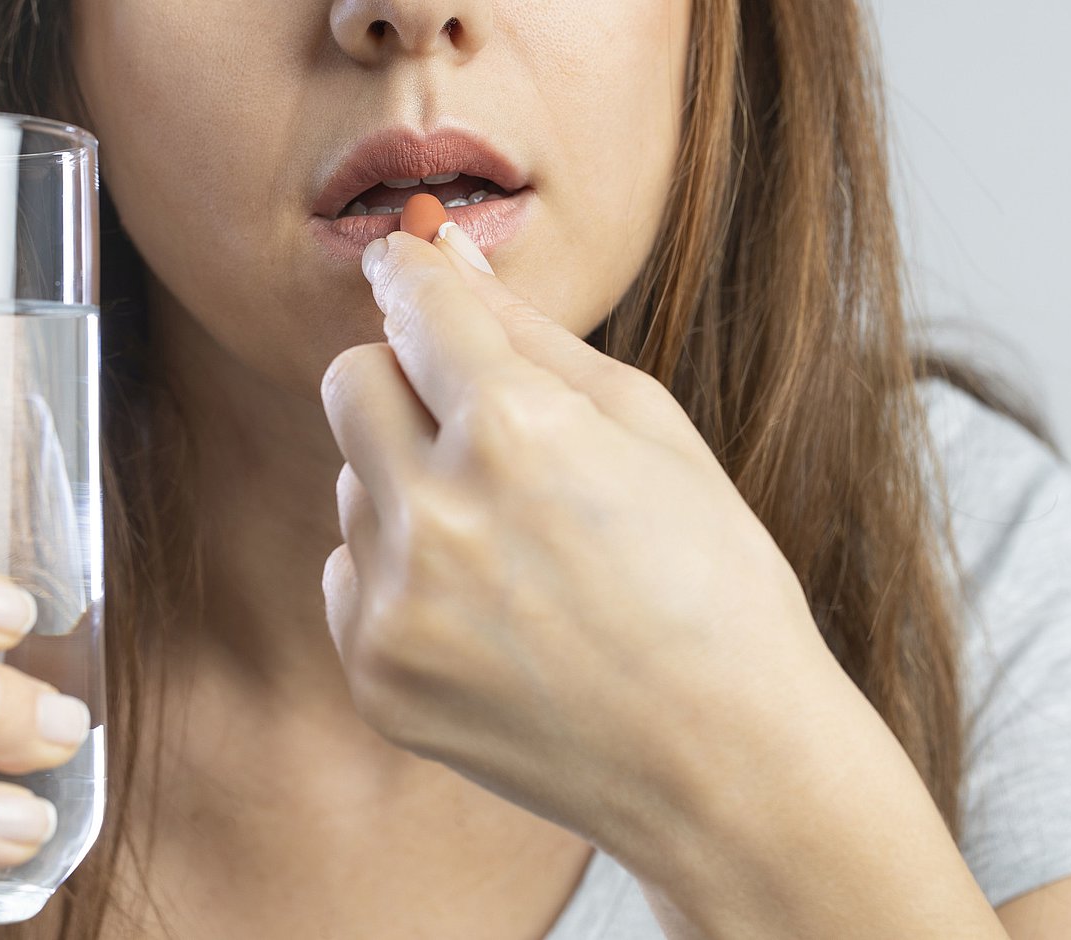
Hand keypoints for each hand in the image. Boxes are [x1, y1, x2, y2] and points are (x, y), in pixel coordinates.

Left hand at [319, 228, 839, 868]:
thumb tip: (446, 254)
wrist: (722, 759)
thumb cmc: (712, 583)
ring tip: (507, 546)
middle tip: (470, 417)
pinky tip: (483, 608)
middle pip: (348, 382)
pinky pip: (348, 573)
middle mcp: (435, 517)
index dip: (410, 271)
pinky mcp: (374, 676)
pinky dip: (399, 573)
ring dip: (408, 487)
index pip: (414, 308)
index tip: (404, 260)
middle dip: (400, 379)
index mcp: (514, 434)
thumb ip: (530, 334)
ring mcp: (395, 608)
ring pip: (350, 484)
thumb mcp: (648, 429)